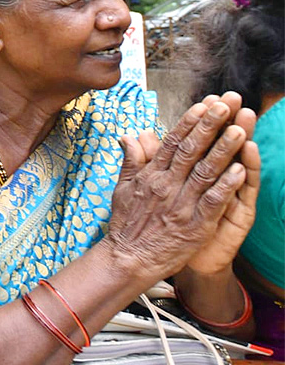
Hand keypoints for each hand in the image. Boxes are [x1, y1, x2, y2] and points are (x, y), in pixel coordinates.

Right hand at [104, 94, 251, 284]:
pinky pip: (213, 202)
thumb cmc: (126, 224)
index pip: (172, 143)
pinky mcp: (194, 226)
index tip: (203, 105)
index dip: (189, 122)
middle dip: (210, 126)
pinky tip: (241, 170)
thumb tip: (130, 136)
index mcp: (151, 175)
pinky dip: (227, 186)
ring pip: (206, 172)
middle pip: (192, 151)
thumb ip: (131, 161)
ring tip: (240, 130)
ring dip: (224, 150)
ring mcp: (181, 205)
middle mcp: (167, 186)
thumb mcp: (122, 188)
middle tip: (226, 105)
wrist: (128, 259)